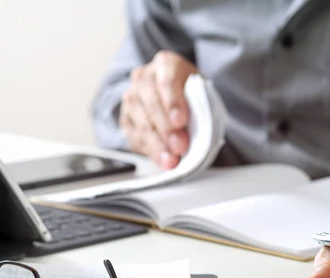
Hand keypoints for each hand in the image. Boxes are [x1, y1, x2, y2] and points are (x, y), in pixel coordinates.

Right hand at [119, 50, 198, 168]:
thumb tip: (198, 131)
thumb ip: (200, 105)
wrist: (177, 97)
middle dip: (166, 128)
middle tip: (180, 146)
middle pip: (151, 102)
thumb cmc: (193, 95)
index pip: (167, 81)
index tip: (181, 121)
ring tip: (172, 159)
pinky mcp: (126, 118)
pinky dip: (150, 151)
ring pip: (140, 121)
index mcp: (166, 63)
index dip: (173, 102)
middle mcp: (144, 77)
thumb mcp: (203, 93)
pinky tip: (162, 160)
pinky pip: (134, 136)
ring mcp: (131, 97)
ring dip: (157, 143)